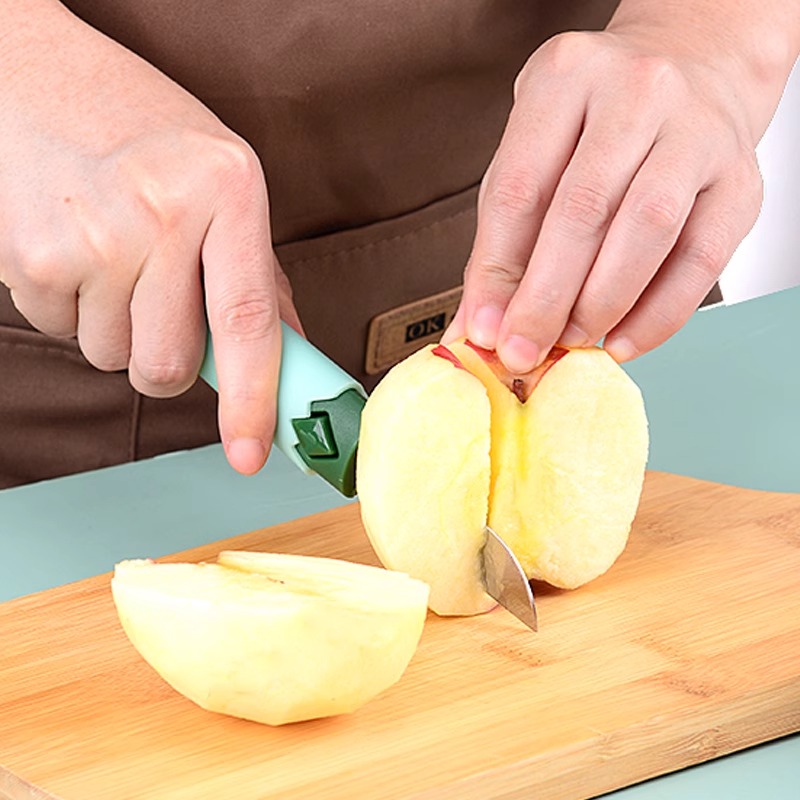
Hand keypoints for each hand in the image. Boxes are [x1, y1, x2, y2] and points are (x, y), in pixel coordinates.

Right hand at [0, 2, 300, 473]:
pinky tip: (75, 252)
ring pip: (112, 358)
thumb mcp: (224, 182)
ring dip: (117, 329)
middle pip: (167, 366)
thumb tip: (287, 353)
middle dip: (166, 360)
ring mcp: (91, 237)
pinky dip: (71, 310)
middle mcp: (162, 216)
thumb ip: (258, 273)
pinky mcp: (30, 256)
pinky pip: (60, 333)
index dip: (254, 399)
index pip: (248, 320)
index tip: (252, 454)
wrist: (35, 75)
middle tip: (160, 305)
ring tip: (114, 258)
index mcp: (229, 193)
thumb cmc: (146, 135)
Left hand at [446, 26, 766, 369]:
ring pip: (646, 229)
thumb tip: (479, 327)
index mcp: (565, 78)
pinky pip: (701, 260)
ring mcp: (696, 130)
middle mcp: (635, 91)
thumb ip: (502, 240)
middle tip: (522, 351)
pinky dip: (658, 315)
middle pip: (583, 209)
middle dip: (545, 298)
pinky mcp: (739, 180)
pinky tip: (623, 339)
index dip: (497, 272)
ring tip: (571, 342)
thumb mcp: (534, 156)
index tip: (485, 330)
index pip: (520, 188)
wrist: (692, 73)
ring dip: (600, 304)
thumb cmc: (596, 127)